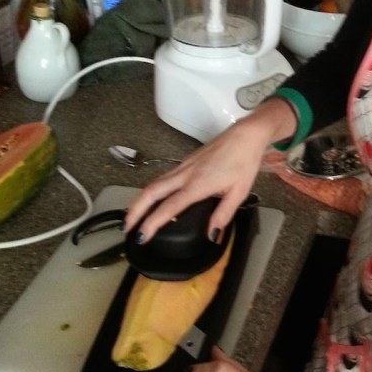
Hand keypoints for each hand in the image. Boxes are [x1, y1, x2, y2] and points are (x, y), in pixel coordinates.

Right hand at [124, 97, 296, 243]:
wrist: (245, 135)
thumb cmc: (244, 162)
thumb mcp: (239, 193)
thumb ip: (222, 215)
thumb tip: (212, 236)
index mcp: (198, 184)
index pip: (168, 207)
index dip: (152, 223)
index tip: (141, 236)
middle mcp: (185, 174)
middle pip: (150, 192)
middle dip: (134, 210)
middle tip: (126, 227)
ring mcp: (183, 166)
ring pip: (154, 183)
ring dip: (139, 200)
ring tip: (132, 216)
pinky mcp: (185, 162)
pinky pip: (162, 178)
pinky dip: (151, 191)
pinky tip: (152, 199)